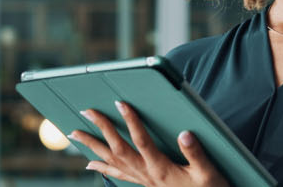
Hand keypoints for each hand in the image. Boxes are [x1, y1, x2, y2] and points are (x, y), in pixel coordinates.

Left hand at [68, 101, 229, 186]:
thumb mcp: (208, 173)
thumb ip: (196, 154)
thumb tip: (184, 133)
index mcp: (161, 169)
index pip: (141, 141)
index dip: (130, 121)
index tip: (120, 103)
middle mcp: (147, 174)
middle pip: (117, 149)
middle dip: (100, 129)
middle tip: (86, 111)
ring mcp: (143, 179)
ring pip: (112, 161)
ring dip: (92, 147)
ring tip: (75, 134)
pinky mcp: (144, 183)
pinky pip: (118, 175)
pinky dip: (102, 168)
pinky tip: (91, 164)